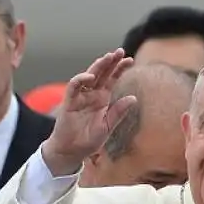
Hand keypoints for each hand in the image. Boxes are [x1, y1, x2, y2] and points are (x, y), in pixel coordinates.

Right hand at [42, 49, 135, 175]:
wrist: (72, 151)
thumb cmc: (89, 140)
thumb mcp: (108, 126)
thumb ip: (118, 112)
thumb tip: (134, 98)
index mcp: (102, 99)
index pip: (112, 79)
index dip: (120, 69)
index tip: (130, 60)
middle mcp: (92, 94)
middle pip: (102, 74)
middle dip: (110, 62)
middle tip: (120, 52)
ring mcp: (80, 97)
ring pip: (89, 76)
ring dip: (98, 66)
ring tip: (108, 58)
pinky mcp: (69, 102)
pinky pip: (74, 87)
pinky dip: (81, 80)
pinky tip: (91, 77)